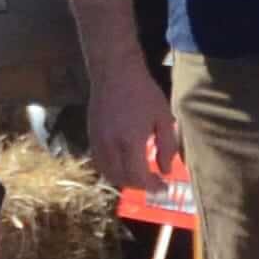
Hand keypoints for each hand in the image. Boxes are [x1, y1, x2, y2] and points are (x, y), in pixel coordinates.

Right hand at [86, 78, 181, 200]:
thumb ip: (167, 147)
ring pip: (108, 173)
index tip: (164, 186)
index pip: (138, 177)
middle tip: (154, 182)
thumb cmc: (143, 92)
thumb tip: (166, 170)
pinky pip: (99, 162)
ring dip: (124, 180)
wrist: (115, 72)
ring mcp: (98, 141)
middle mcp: (110, 145)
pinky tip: (124, 163)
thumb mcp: (163, 117)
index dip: (152, 186)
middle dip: (140, 185)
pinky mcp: (91, 135)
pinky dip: (112, 169)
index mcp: (130, 141)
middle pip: (122, 179)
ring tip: (139, 175)